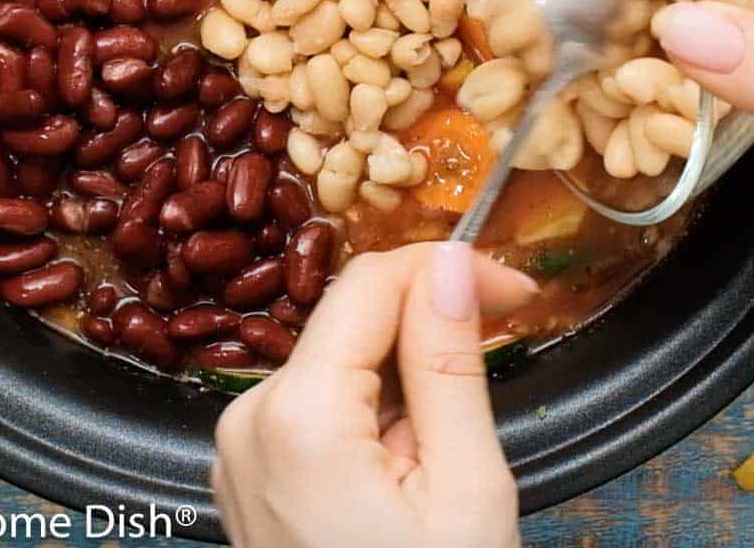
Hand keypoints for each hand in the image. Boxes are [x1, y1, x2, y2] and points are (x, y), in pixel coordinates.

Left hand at [212, 242, 537, 547]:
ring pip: (338, 363)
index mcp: (297, 415)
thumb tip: (447, 264)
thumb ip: (450, 363)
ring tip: (446, 458)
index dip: (448, 271)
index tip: (515, 292)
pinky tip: (405, 470)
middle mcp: (248, 418)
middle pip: (351, 322)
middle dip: (429, 331)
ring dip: (404, 381)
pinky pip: (315, 408)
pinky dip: (370, 415)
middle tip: (500, 361)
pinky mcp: (247, 473)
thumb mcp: (464, 490)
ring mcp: (238, 449)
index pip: (370, 284)